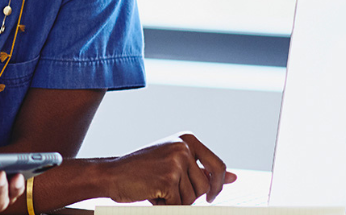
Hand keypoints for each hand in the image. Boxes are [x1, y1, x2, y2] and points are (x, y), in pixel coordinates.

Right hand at [101, 133, 236, 204]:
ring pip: (193, 197)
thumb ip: (202, 169)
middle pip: (205, 186)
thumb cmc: (142, 170)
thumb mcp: (175, 163)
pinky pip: (179, 205)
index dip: (217, 186)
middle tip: (168, 188)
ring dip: (176, 200)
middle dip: (191, 195)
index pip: (218, 166)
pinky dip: (167, 206)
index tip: (209, 196)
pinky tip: (152, 194)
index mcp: (187, 139)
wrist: (112, 173)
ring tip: (157, 188)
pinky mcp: (168, 178)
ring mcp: (176, 161)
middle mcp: (183, 146)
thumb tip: (233, 177)